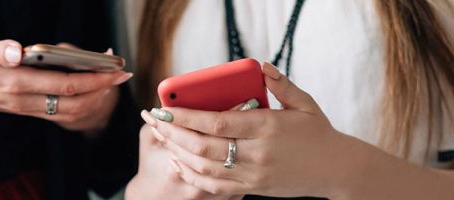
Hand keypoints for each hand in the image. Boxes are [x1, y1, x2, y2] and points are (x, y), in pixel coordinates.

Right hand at [0, 31, 131, 132]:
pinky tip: (81, 86)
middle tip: (122, 74)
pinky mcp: (17, 106)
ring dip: (90, 96)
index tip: (116, 69)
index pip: (65, 85)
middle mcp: (21, 99)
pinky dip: (72, 98)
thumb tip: (17, 51)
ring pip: (64, 108)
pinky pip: (52, 108)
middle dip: (101, 89)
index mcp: (14, 82)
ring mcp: (20, 105)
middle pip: (72, 100)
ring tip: (108, 79)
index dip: (94, 78)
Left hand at [142, 62, 346, 197]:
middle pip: (203, 146)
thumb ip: (281, 84)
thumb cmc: (318, 133)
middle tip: (154, 120)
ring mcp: (253, 175)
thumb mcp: (304, 104)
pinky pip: (214, 187)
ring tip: (161, 136)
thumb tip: (261, 66)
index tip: (164, 107)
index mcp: (267, 128)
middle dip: (172, 132)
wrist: (337, 170)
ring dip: (177, 152)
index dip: (186, 116)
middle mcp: (257, 154)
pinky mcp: (252, 188)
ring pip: (204, 167)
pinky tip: (178, 161)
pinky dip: (192, 175)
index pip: (217, 122)